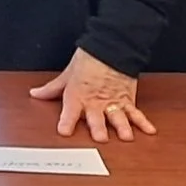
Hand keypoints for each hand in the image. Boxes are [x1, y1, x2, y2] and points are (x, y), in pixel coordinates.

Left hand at [31, 48, 155, 142]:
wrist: (110, 47)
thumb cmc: (88, 60)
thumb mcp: (66, 74)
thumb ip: (52, 89)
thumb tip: (35, 94)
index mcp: (77, 95)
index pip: (70, 111)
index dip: (66, 121)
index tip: (64, 131)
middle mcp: (95, 102)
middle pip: (97, 117)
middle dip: (99, 128)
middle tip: (101, 138)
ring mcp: (113, 102)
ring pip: (118, 117)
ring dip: (122, 127)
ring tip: (126, 137)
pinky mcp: (127, 100)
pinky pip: (135, 113)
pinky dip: (143, 122)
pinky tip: (149, 131)